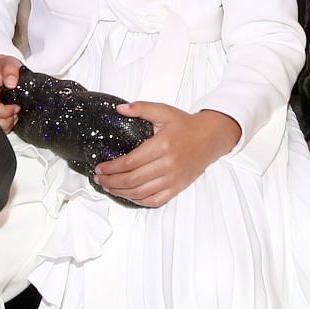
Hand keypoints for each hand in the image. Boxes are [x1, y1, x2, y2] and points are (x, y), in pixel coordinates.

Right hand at [0, 53, 21, 131]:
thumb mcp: (7, 64)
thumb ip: (10, 70)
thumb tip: (11, 82)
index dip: (4, 111)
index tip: (15, 107)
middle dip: (7, 119)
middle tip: (15, 109)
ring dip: (6, 123)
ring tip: (12, 112)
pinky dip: (4, 125)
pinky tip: (8, 116)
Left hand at [94, 104, 240, 207]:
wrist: (210, 137)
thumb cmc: (185, 125)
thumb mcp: (163, 111)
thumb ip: (141, 108)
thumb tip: (119, 109)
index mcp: (162, 145)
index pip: (130, 162)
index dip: (112, 167)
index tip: (100, 168)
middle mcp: (168, 165)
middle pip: (133, 179)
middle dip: (111, 181)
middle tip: (99, 179)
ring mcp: (173, 179)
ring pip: (141, 192)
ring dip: (121, 192)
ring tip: (108, 187)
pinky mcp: (178, 187)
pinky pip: (155, 200)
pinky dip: (139, 200)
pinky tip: (128, 195)